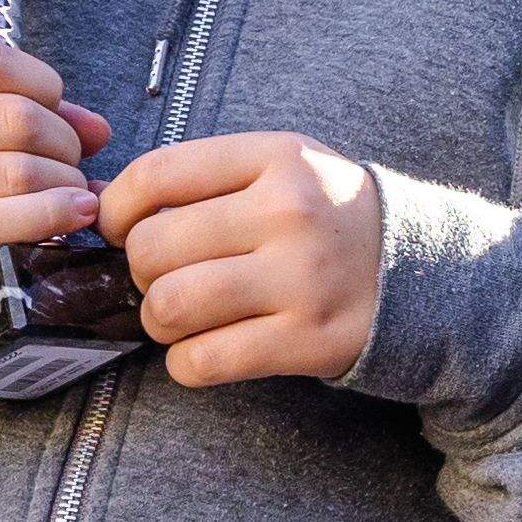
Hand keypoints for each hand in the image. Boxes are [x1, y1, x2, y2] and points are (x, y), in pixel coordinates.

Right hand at [0, 39, 111, 303]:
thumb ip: (2, 103)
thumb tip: (97, 127)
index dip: (43, 81)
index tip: (57, 103)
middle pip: (10, 118)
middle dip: (62, 138)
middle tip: (73, 156)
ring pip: (9, 173)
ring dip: (64, 181)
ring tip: (76, 188)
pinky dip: (48, 217)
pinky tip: (75, 214)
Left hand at [104, 130, 386, 385]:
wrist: (422, 268)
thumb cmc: (326, 216)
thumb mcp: (281, 167)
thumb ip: (204, 178)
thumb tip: (98, 206)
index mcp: (276, 158)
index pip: (156, 175)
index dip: (115, 209)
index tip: (119, 228)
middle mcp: (289, 212)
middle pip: (153, 247)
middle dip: (141, 272)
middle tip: (165, 277)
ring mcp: (302, 279)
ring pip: (171, 306)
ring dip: (159, 320)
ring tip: (181, 316)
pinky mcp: (308, 340)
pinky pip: (203, 360)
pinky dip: (185, 363)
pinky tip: (203, 350)